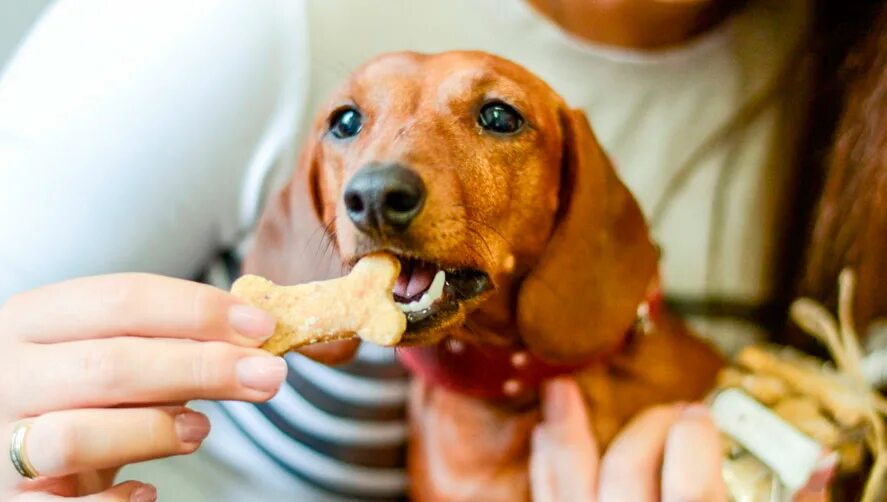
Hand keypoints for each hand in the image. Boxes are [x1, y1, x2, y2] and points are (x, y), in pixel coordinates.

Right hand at [0, 274, 285, 500]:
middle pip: (113, 364)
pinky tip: (147, 490)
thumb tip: (254, 337)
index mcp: (31, 319)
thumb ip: (165, 340)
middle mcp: (7, 376)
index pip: (122, 298)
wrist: (6, 452)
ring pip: (78, 436)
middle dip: (204, 368)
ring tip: (201, 431)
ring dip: (154, 431)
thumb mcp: (105, 351)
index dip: (199, 310)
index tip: (262, 327)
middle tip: (269, 376)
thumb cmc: (75, 394)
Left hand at [531, 379, 830, 501]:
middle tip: (675, 415)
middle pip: (629, 472)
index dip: (695, 440)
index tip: (700, 416)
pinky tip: (545, 437)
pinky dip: (546, 469)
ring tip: (560, 392)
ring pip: (571, 485)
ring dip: (565, 433)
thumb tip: (818, 462)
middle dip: (649, 428)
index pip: (693, 491)